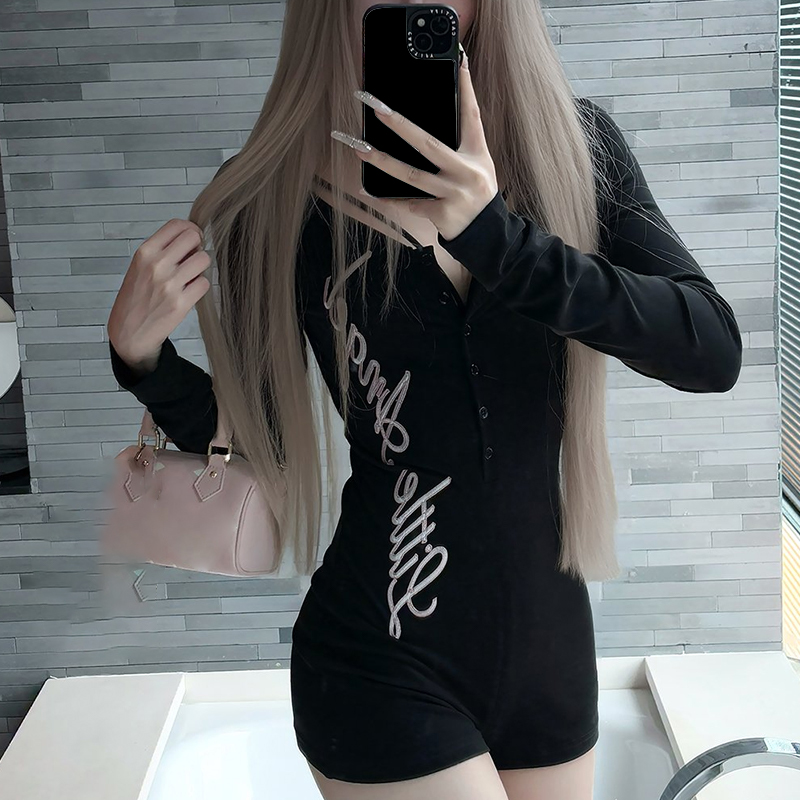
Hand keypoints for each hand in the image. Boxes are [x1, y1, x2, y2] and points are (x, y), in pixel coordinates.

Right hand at [107, 218, 210, 370]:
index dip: (190, 229)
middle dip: (198, 245)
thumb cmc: (135, 298)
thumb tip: (192, 237)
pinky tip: (189, 292)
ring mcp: (170, 285)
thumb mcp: (140, 266)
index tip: (191, 240)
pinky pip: (204, 283)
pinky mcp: (181, 304)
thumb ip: (163, 250)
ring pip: (204, 259)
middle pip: (194, 237)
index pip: (177, 225)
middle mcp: (157, 265)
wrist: (129, 333)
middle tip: (192, 257)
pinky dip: (200, 286)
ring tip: (189, 276)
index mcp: (145, 252)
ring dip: (201, 267)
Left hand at [332, 49, 498, 241]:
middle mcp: (466, 172)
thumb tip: (425, 121)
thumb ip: (459, 143)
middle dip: (400, 124)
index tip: (458, 60)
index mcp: (477, 153)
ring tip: (359, 148)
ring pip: (411, 176)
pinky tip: (368, 188)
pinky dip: (387, 198)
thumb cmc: (476, 193)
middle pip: (428, 144)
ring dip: (382, 161)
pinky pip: (408, 204)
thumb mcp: (477, 164)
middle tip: (376, 108)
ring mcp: (453, 194)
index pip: (471, 114)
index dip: (466, 87)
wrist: (486, 233)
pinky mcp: (441, 214)